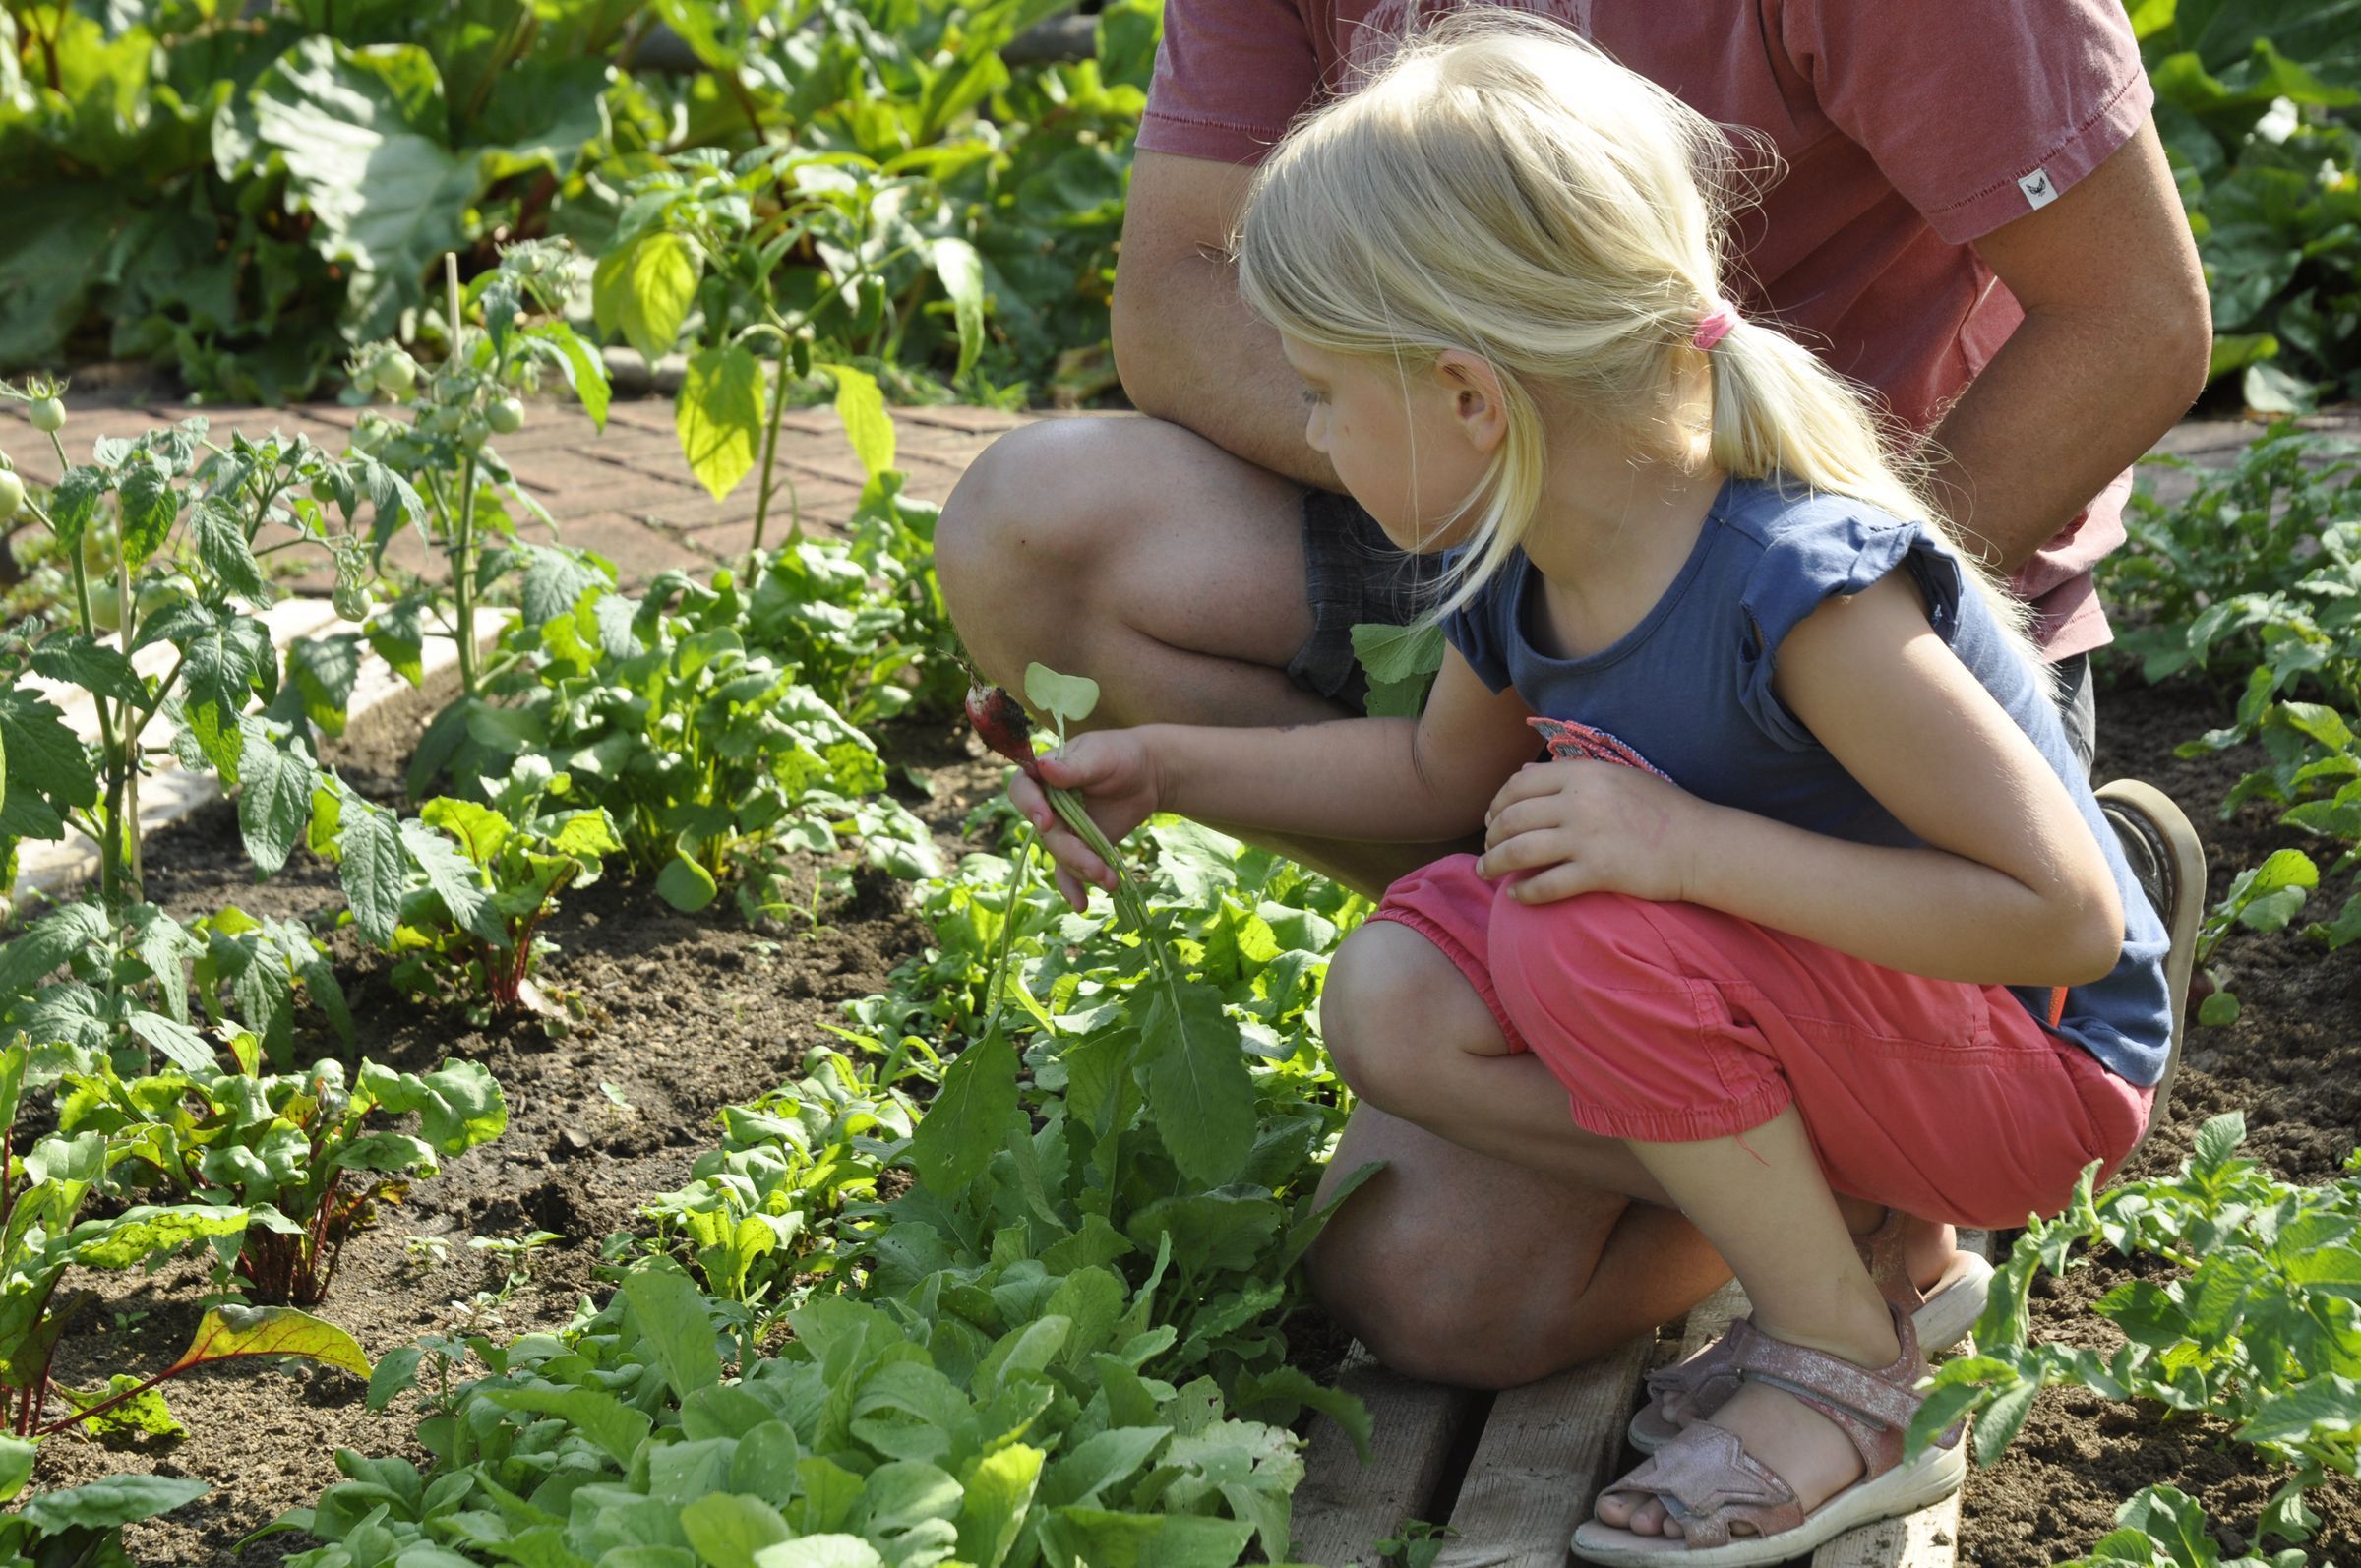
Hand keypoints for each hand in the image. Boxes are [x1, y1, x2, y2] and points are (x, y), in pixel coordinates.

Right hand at [1009, 730, 1163, 909]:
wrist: (1147, 775)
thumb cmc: (1119, 755)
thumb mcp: (1099, 755)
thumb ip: (1073, 766)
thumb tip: (1043, 768)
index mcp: (1043, 776)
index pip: (1022, 790)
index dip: (1030, 806)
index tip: (1047, 820)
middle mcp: (1046, 805)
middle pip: (1047, 834)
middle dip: (1071, 852)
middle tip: (1096, 866)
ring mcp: (1062, 829)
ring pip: (1062, 856)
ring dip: (1084, 870)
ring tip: (1112, 880)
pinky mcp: (1079, 848)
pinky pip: (1069, 871)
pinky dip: (1073, 888)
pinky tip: (1081, 904)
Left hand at [1478, 759, 1706, 904]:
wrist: (1701, 844)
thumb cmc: (1661, 809)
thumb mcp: (1616, 777)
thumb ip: (1569, 774)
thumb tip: (1522, 772)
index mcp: (1583, 773)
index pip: (1519, 784)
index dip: (1497, 804)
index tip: (1490, 820)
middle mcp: (1580, 801)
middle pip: (1513, 817)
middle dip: (1490, 836)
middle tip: (1486, 849)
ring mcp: (1587, 837)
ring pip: (1520, 850)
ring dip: (1494, 863)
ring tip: (1486, 871)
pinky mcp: (1598, 872)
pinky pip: (1546, 884)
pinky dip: (1523, 892)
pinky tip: (1515, 896)